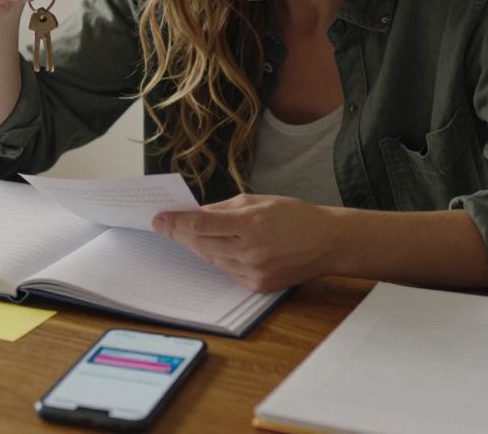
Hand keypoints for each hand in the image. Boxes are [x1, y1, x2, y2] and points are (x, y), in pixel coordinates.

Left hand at [152, 194, 338, 291]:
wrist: (328, 243)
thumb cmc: (295, 216)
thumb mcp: (259, 201)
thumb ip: (225, 209)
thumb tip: (196, 214)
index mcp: (250, 224)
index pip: (201, 224)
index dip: (176, 222)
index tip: (159, 219)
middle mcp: (250, 250)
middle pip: (201, 244)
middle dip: (180, 234)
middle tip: (165, 226)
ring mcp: (254, 271)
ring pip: (211, 259)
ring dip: (198, 246)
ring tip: (189, 234)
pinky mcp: (258, 286)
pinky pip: (227, 271)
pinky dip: (219, 259)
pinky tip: (218, 248)